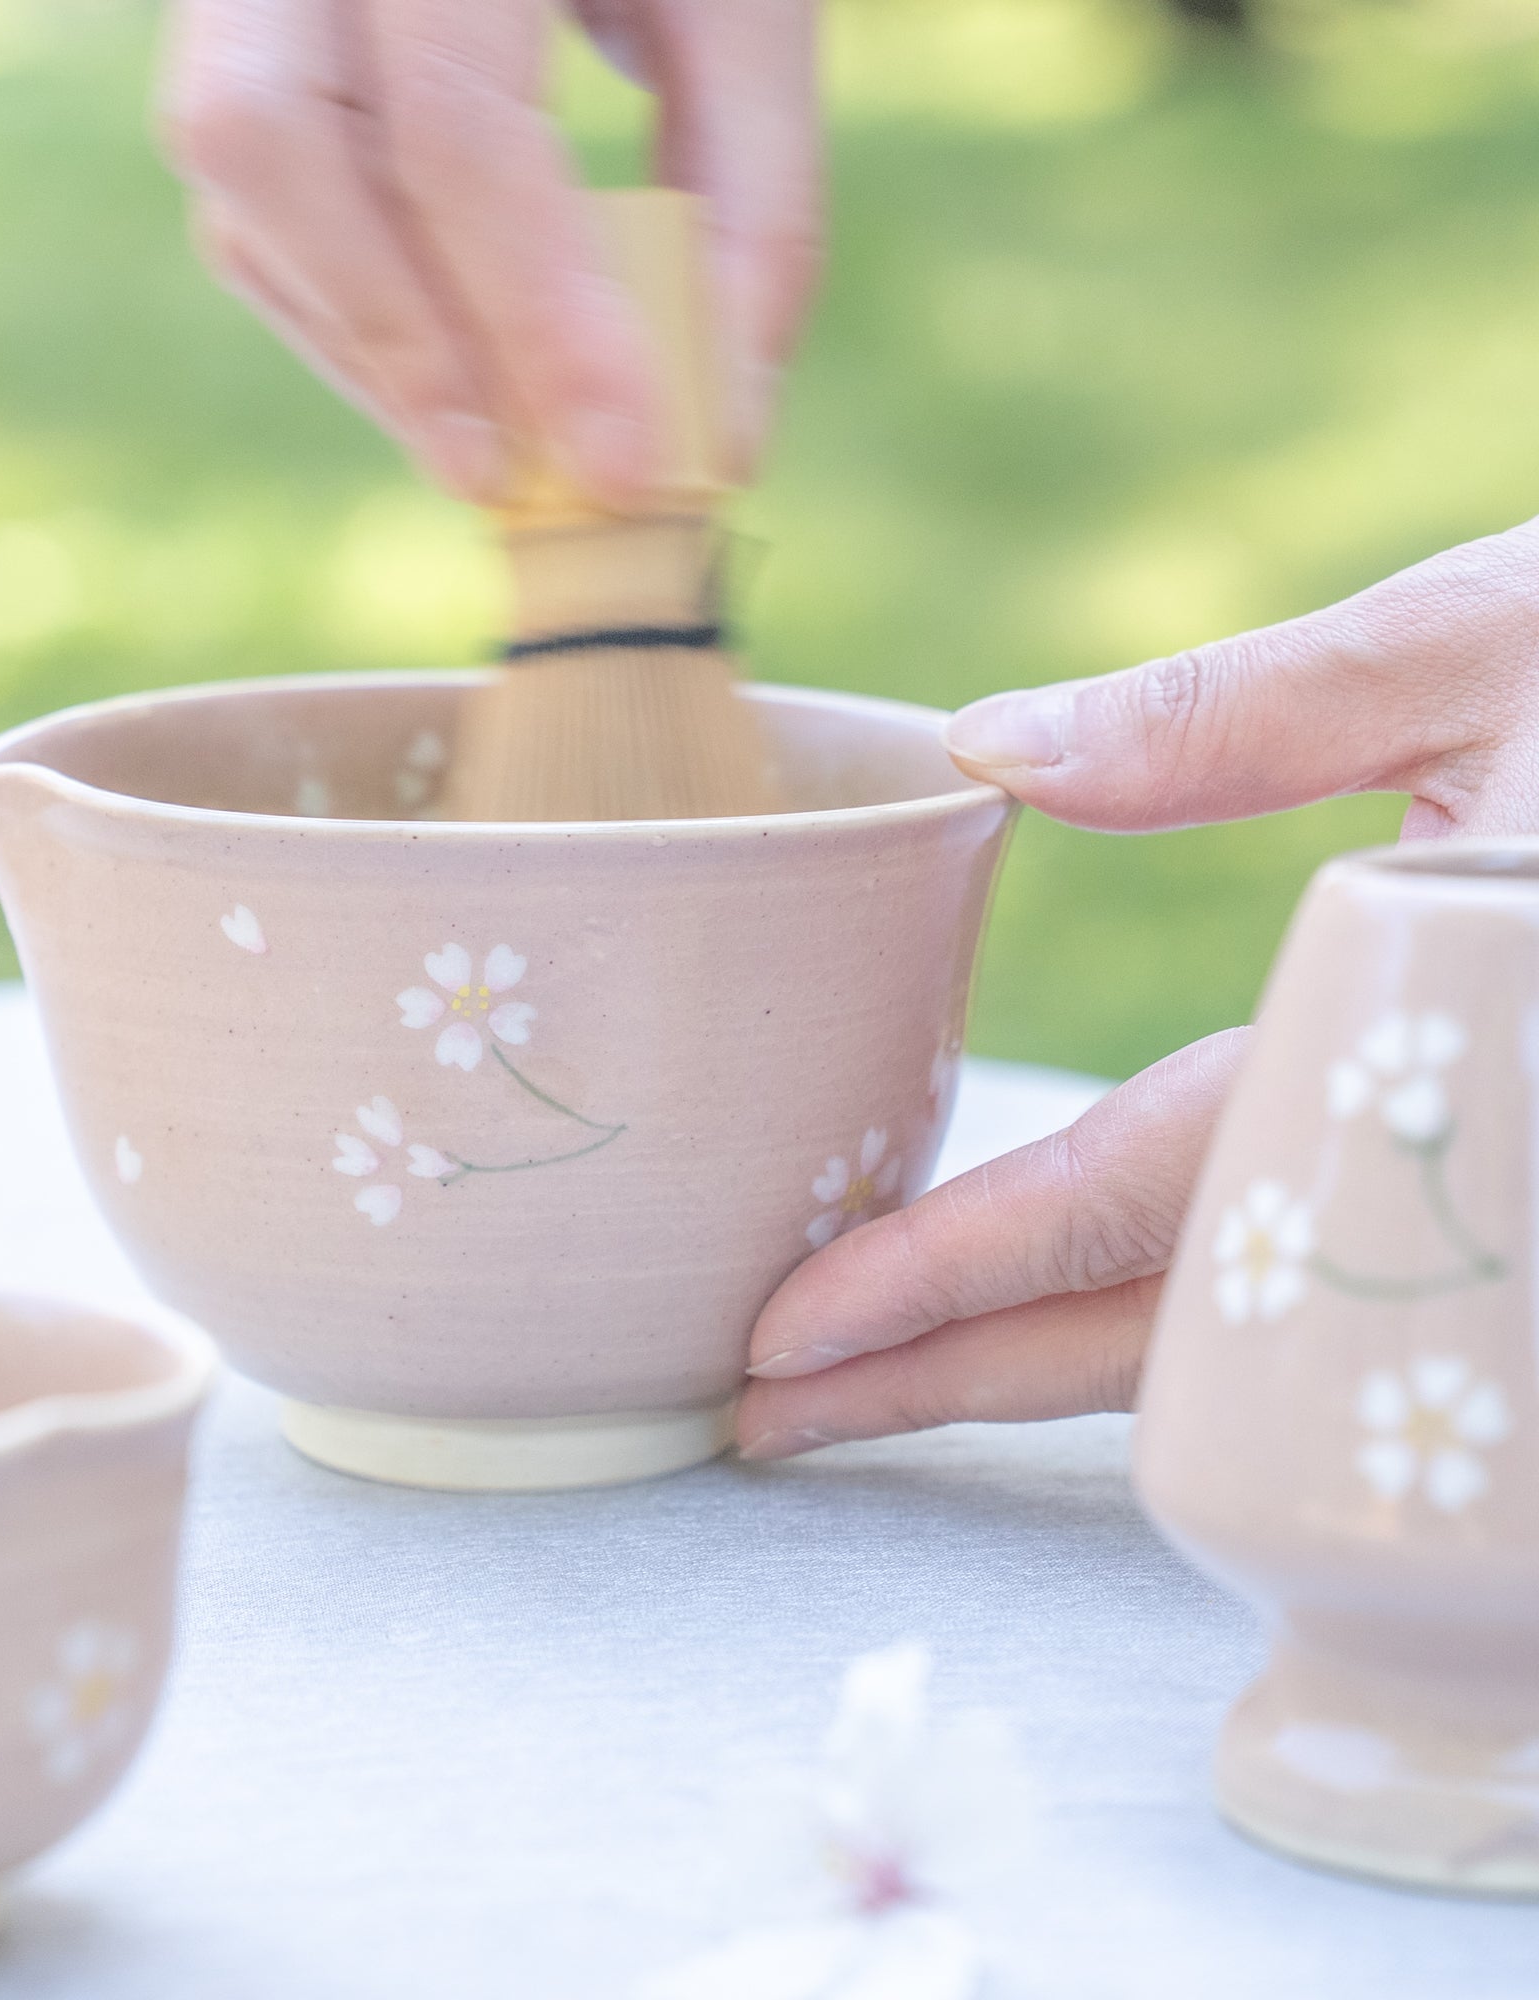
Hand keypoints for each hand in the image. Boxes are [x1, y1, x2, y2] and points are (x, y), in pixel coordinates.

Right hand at [158, 0, 819, 503]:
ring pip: (234, 178)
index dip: (537, 309)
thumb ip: (757, 201)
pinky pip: (244, 202)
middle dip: (402, 338)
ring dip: (362, 344)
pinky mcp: (233, 37)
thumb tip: (724, 434)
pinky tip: (444, 382)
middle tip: (511, 476)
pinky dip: (343, 314)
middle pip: (271, 138)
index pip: (454, 113)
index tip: (627, 463)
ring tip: (486, 454)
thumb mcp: (750, 2)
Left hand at [740, 515, 1538, 1457]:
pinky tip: (1073, 1325)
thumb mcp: (1493, 642)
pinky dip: (1187, 1330)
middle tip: (767, 1420)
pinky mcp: (1507, 1238)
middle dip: (957, 1381)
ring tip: (869, 1391)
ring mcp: (1501, 1234)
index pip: (1140, 1204)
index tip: (780, 1345)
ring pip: (1246, 1347)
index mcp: (1437, 1038)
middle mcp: (1472, 1178)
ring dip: (1050, 1375)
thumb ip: (1237, 711)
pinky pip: (1334, 1311)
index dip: (949, 1281)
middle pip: (1171, 1332)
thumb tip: (984, 743)